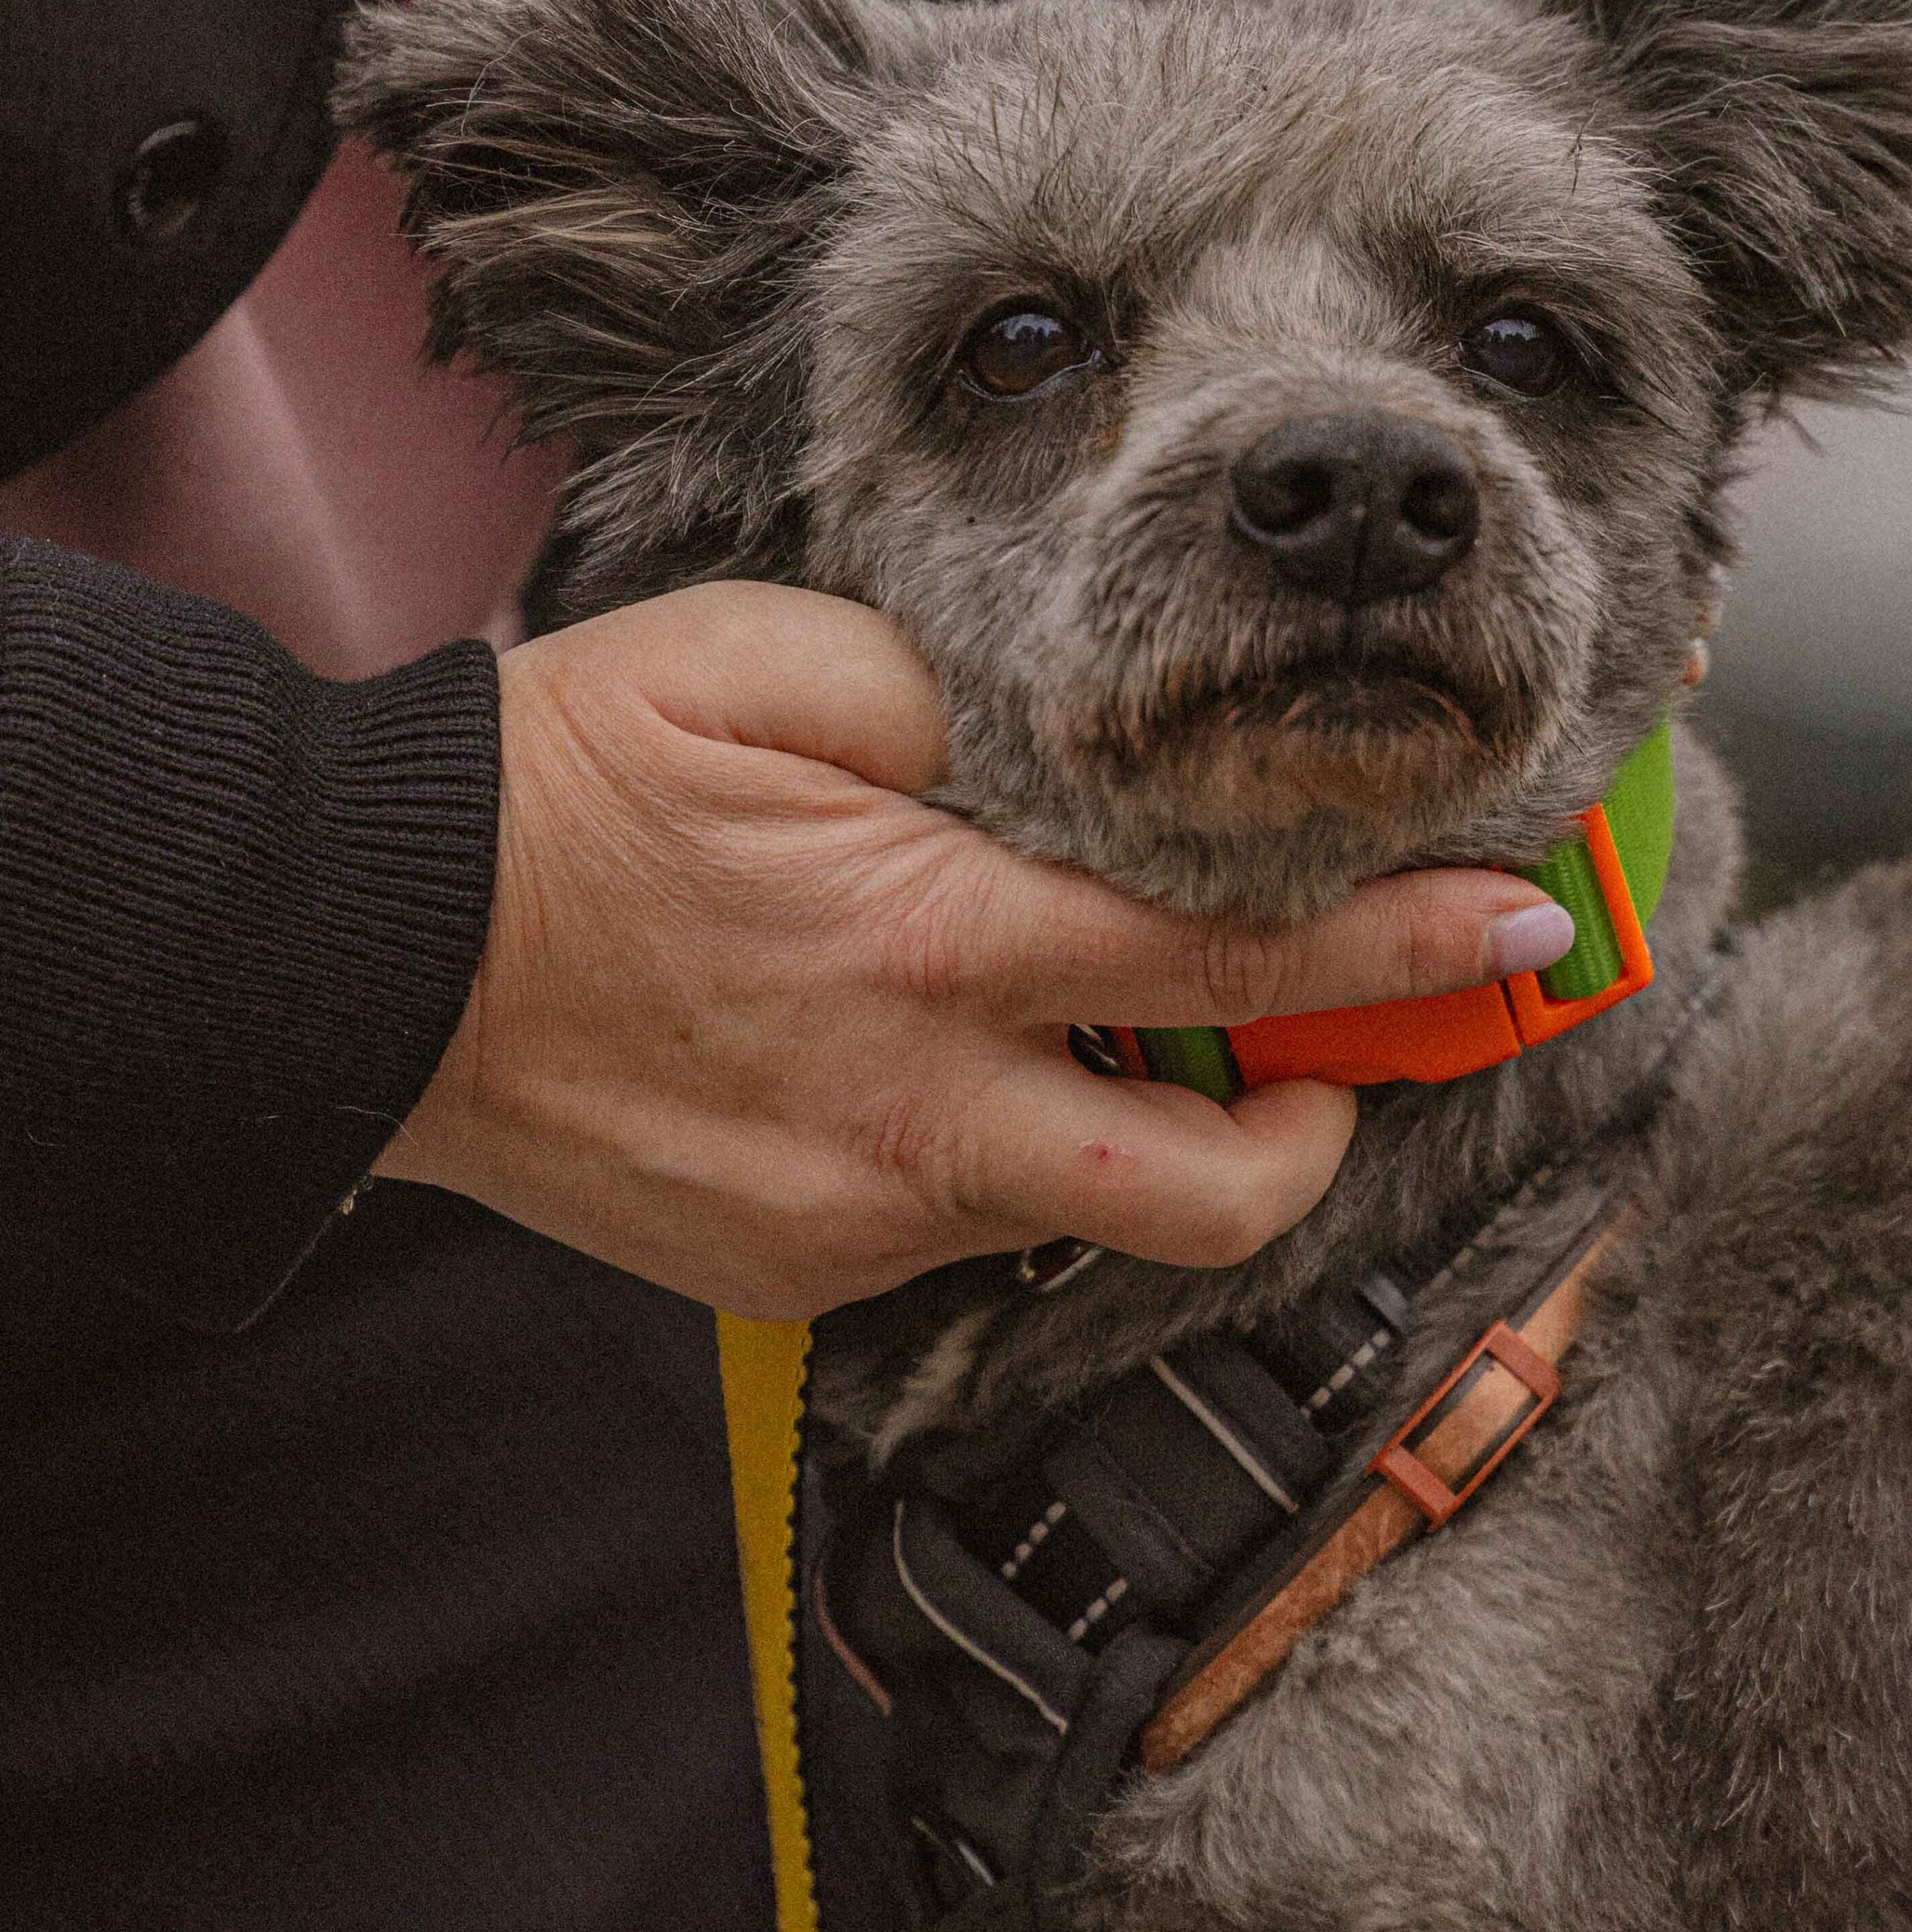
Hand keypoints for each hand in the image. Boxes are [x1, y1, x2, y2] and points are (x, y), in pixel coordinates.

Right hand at [377, 581, 1574, 1317]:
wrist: (373, 953)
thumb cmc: (571, 782)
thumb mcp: (770, 661)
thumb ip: (945, 695)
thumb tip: (1048, 743)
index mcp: (935, 943)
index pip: (1233, 957)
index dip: (1402, 952)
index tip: (1517, 934)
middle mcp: (919, 1111)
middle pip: (1209, 1187)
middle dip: (1323, 1131)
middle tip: (1340, 1055)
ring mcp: (855, 1213)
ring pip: (1079, 1205)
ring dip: (1138, 1126)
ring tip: (1098, 1018)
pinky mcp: (790, 1270)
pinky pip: (958, 1222)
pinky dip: (998, 1150)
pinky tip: (935, 1057)